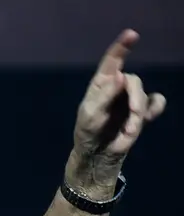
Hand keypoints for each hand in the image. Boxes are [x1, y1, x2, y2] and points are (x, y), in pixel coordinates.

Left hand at [73, 29, 165, 165]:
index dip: (121, 47)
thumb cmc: (88, 131)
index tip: (131, 34)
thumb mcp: (91, 115)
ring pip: (145, 95)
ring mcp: (131, 98)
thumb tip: (120, 76)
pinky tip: (145, 119)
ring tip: (128, 130)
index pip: (111, 61)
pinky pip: (157, 102)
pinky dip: (154, 110)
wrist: (97, 152)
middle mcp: (117, 86)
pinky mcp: (142, 110)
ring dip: (139, 113)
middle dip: (136, 98)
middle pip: (134, 80)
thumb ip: (105, 96)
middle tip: (134, 114)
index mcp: (101, 83)